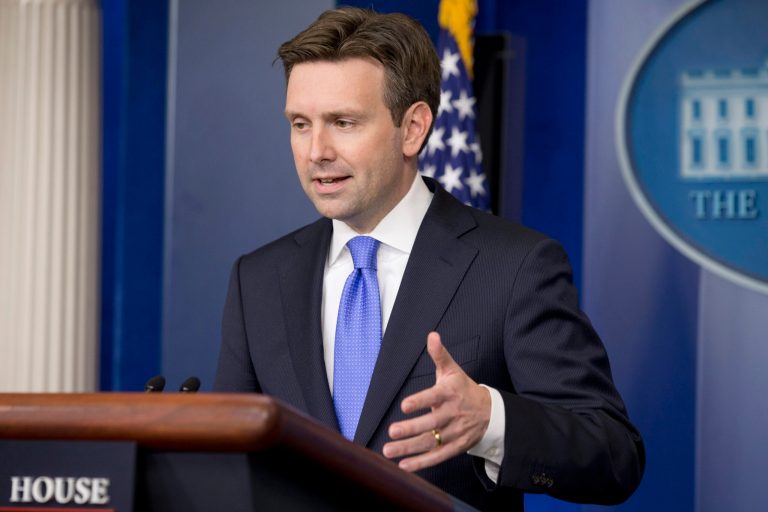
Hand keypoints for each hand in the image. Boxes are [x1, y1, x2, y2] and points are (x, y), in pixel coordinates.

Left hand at [382, 332, 490, 471]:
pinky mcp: (456, 447)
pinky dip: (422, 463)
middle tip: (392, 432)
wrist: (491, 412)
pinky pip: (438, 456)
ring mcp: (455, 432)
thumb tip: (432, 335)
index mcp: (451, 393)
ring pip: (431, 442)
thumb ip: (439, 354)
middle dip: (411, 429)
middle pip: (431, 424)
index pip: (434, 397)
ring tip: (388, 451)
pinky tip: (404, 466)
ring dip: (409, 448)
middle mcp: (453, 414)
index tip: (405, 405)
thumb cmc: (463, 389)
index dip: (420, 401)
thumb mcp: (453, 370)